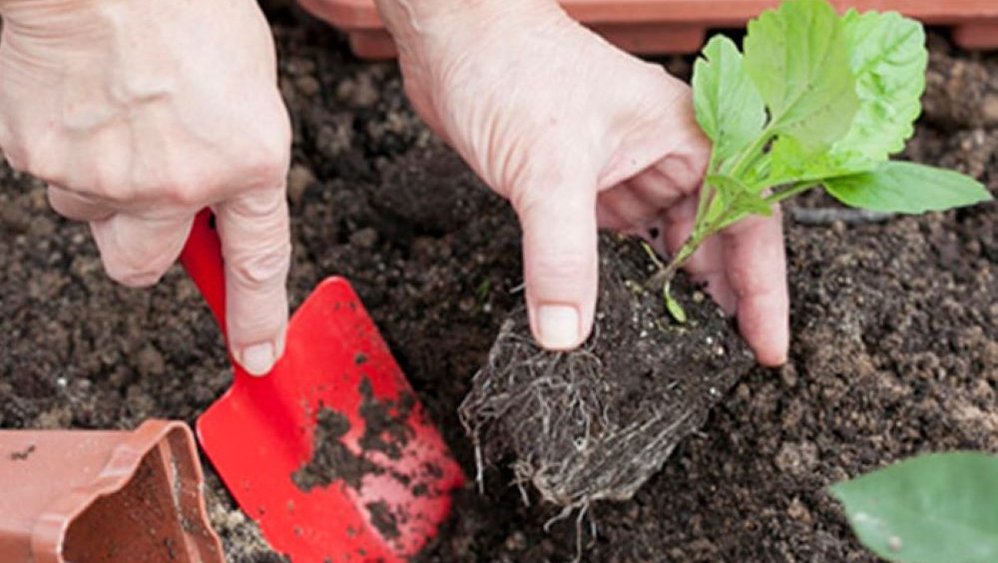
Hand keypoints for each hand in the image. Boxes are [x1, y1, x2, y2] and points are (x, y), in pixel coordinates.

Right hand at [0, 0, 291, 374]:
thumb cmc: (185, 5)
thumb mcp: (248, 84)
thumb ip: (236, 155)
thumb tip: (216, 203)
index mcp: (249, 160)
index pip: (258, 262)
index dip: (256, 317)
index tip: (256, 355)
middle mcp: (179, 182)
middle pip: (143, 267)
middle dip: (142, 245)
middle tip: (144, 198)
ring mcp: (105, 174)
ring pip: (92, 216)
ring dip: (101, 186)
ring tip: (112, 114)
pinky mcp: (40, 155)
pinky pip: (51, 176)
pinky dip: (64, 150)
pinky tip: (80, 99)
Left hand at [376, 0, 788, 364]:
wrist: (453, 39)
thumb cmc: (514, 67)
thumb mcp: (548, 168)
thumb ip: (562, 255)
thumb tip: (567, 333)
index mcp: (690, 135)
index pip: (749, 220)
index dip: (764, 289)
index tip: (767, 348)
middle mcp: (665, 155)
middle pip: (713, 239)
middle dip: (720, 300)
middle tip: (720, 362)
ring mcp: (623, 172)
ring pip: (662, 245)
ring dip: (668, 292)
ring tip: (674, 349)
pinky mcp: (581, 187)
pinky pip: (614, 245)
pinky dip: (618, 280)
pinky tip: (616, 314)